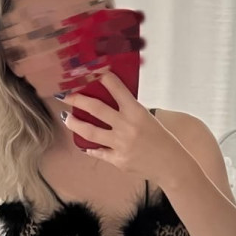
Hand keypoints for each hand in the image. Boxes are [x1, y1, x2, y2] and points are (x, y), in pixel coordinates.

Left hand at [57, 70, 182, 181]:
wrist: (170, 165)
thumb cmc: (160, 139)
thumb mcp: (147, 117)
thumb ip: (128, 109)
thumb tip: (107, 98)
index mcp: (136, 111)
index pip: (115, 87)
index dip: (101, 77)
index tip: (88, 70)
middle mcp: (127, 126)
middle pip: (95, 108)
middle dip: (76, 99)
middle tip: (64, 95)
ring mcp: (121, 144)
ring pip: (90, 132)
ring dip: (74, 123)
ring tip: (66, 118)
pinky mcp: (118, 160)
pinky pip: (98, 152)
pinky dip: (90, 148)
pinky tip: (84, 145)